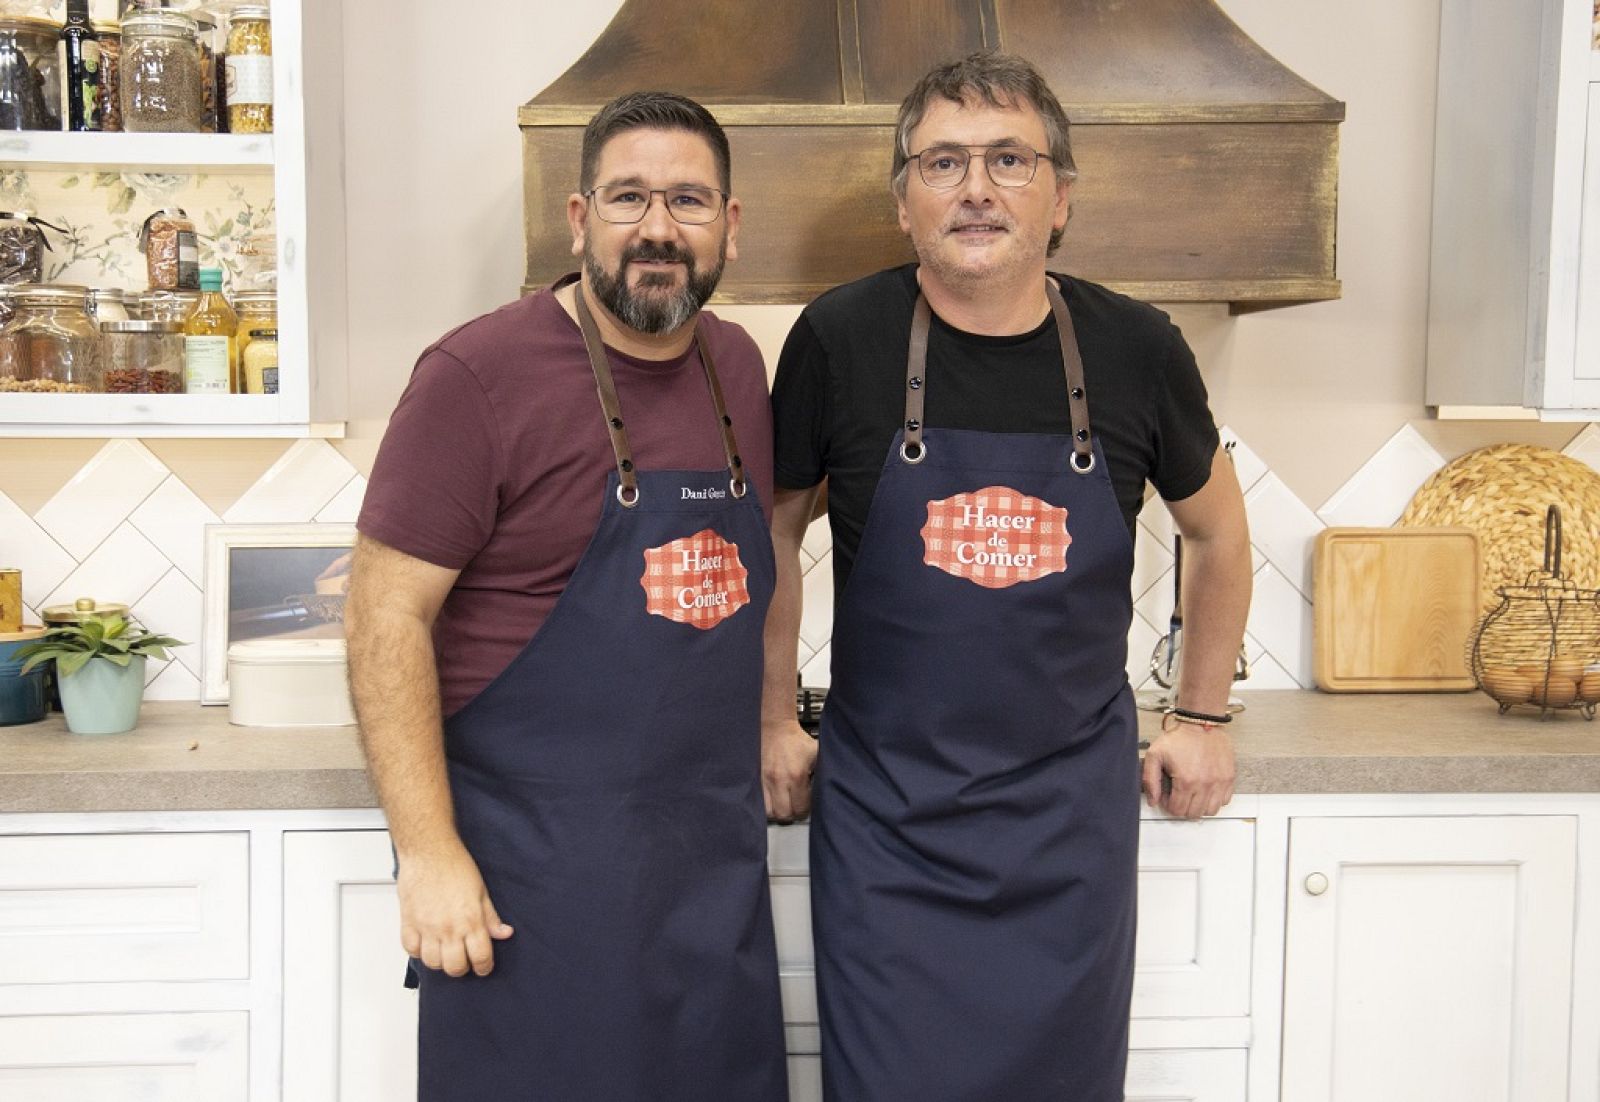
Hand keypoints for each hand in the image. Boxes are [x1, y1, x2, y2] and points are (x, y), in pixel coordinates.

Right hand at [397, 843, 512, 977]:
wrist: (429, 850)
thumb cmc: (455, 865)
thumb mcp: (481, 891)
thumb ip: (491, 917)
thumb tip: (504, 933)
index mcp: (471, 920)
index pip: (480, 957)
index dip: (484, 967)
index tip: (484, 966)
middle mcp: (448, 928)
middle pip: (455, 967)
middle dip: (463, 968)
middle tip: (465, 960)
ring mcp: (426, 927)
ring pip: (432, 963)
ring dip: (440, 962)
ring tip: (445, 953)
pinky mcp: (408, 922)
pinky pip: (411, 950)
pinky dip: (418, 952)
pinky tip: (426, 945)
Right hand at [762, 718, 817, 821]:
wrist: (775, 727)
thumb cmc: (796, 741)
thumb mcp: (816, 754)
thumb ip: (820, 774)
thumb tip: (824, 793)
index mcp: (796, 776)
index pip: (801, 808)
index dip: (806, 810)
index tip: (807, 804)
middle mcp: (778, 781)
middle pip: (784, 815)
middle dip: (792, 814)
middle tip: (796, 806)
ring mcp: (764, 781)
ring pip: (769, 812)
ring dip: (777, 811)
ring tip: (784, 804)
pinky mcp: (756, 779)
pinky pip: (758, 802)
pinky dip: (766, 805)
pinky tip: (774, 799)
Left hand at [1141, 722, 1234, 819]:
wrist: (1201, 723)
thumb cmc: (1179, 737)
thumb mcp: (1155, 755)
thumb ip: (1150, 780)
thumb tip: (1153, 801)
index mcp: (1186, 781)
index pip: (1177, 810)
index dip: (1168, 805)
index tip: (1167, 795)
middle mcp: (1205, 785)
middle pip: (1193, 813)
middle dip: (1183, 808)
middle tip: (1178, 795)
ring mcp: (1220, 782)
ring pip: (1210, 811)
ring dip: (1199, 807)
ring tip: (1192, 794)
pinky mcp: (1229, 778)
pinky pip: (1224, 800)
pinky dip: (1214, 800)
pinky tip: (1205, 790)